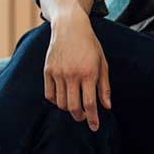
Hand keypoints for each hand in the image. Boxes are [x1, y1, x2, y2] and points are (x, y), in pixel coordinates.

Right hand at [44, 8, 110, 131]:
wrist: (69, 27)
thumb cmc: (89, 44)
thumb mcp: (102, 63)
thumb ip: (104, 86)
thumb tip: (106, 106)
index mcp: (88, 73)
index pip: (90, 103)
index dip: (92, 118)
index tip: (94, 127)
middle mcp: (71, 74)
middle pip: (73, 107)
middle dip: (80, 117)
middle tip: (83, 118)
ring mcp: (57, 72)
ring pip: (60, 102)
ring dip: (68, 109)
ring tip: (74, 106)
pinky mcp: (47, 70)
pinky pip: (49, 93)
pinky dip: (55, 100)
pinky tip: (63, 97)